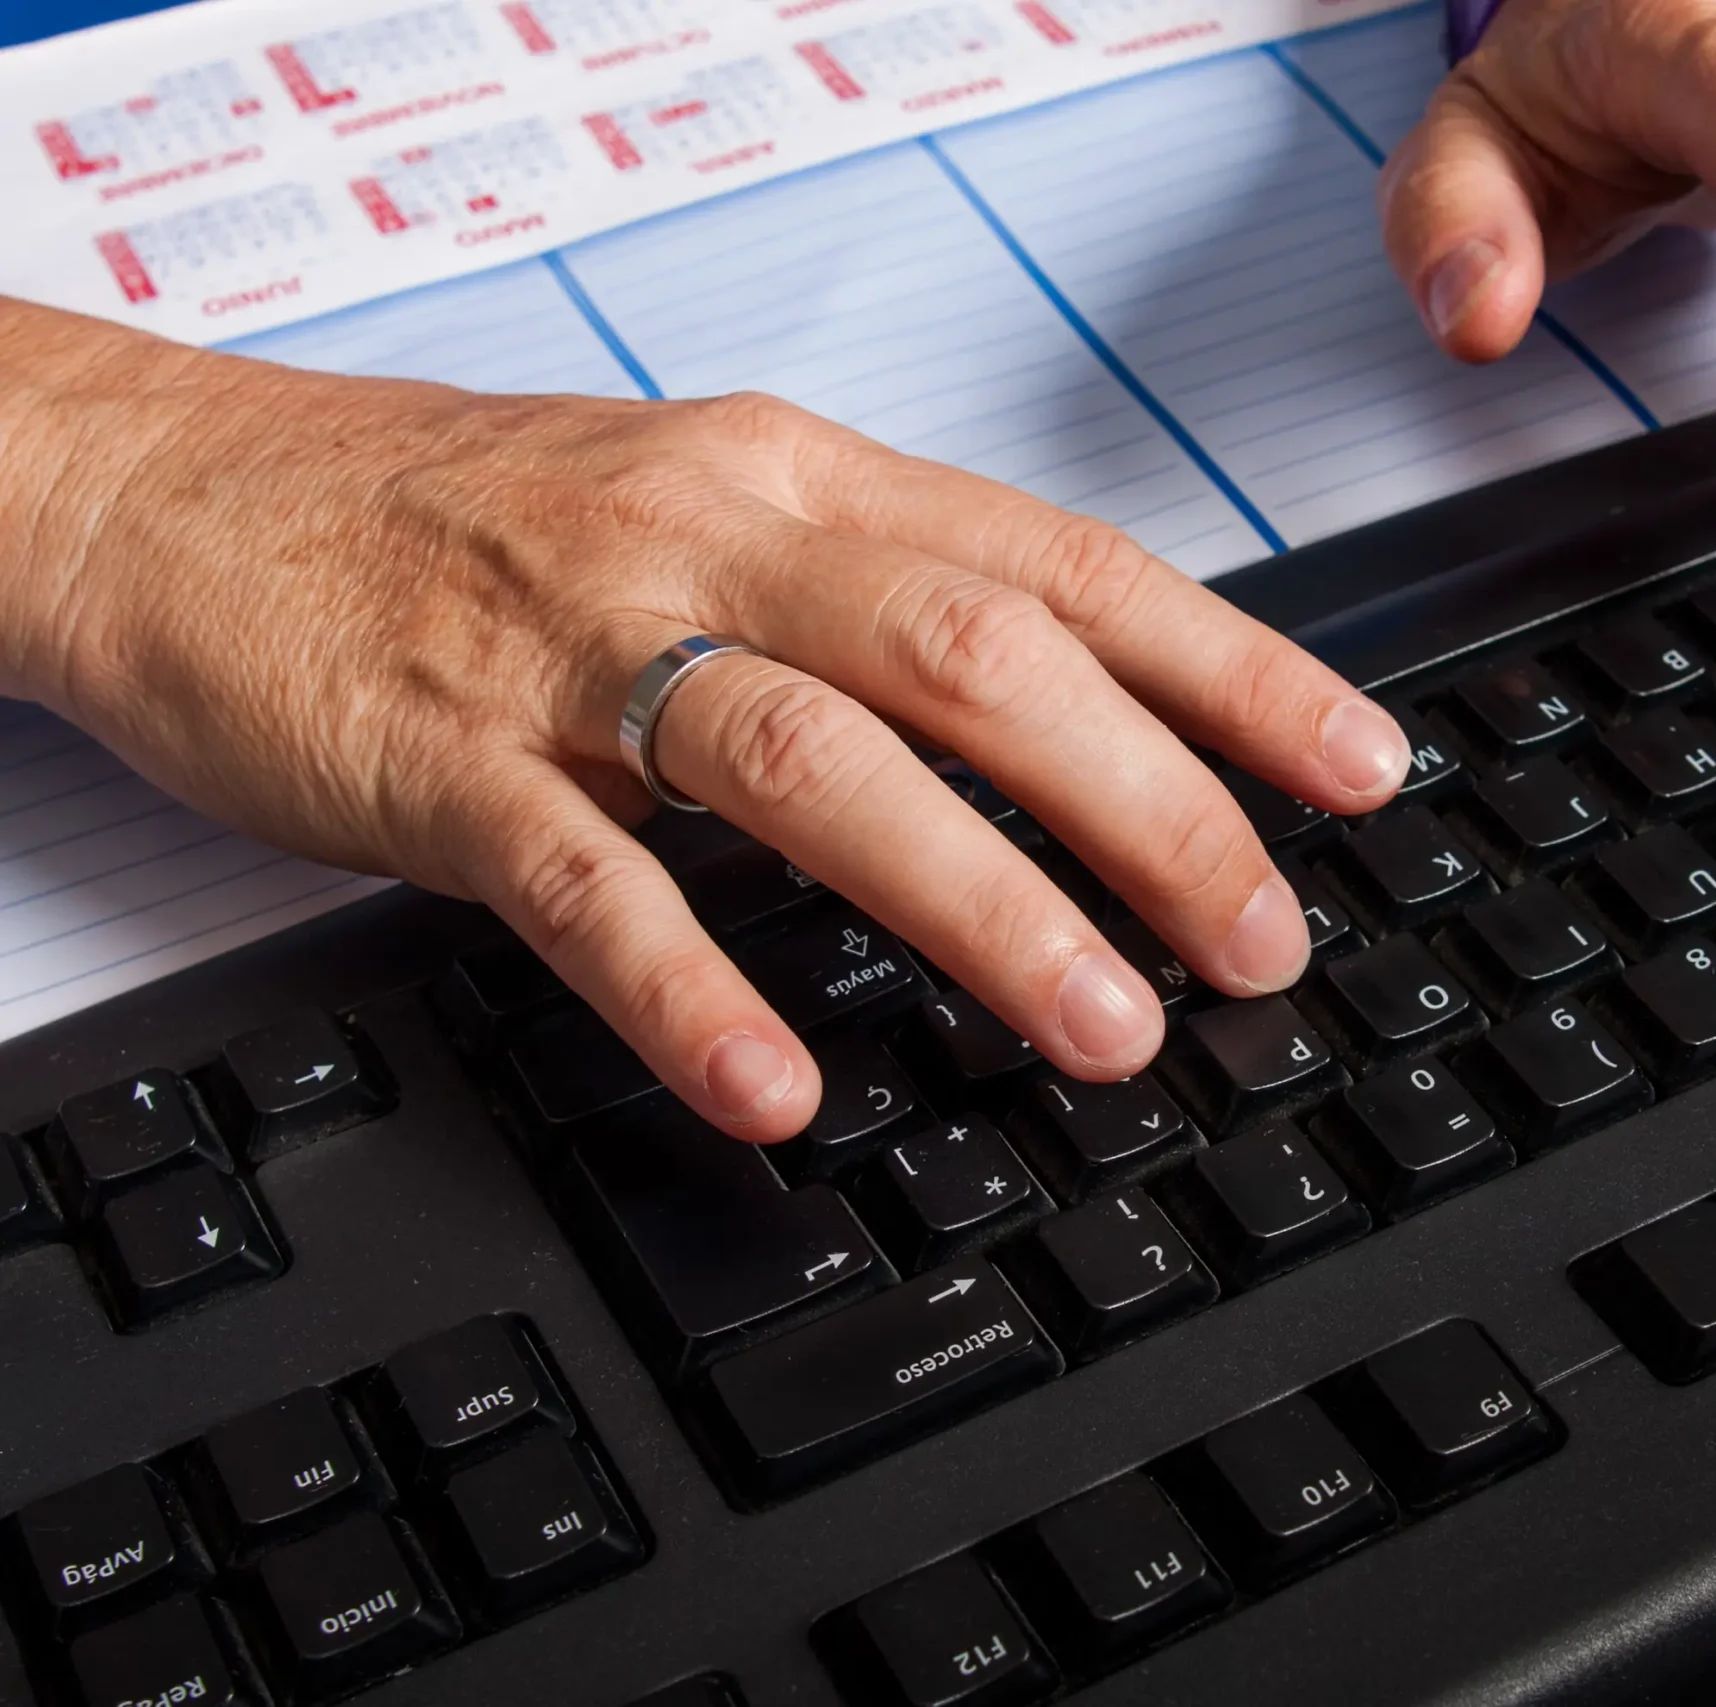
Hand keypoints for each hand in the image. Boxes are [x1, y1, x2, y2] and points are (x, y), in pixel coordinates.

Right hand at [0, 301, 1408, 1140]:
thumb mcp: (709, 512)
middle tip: (1259, 941)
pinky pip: (586, 884)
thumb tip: (1085, 723)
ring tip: (1105, 1027)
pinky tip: (780, 1085)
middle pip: (978, 658)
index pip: (1066, 565)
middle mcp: (716, 544)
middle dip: (1149, 807)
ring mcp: (577, 651)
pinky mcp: (442, 760)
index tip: (1357, 768)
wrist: (185, 492)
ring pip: (816, 761)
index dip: (1232, 669)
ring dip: (984, 902)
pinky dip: (695, 987)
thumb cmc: (475, 517)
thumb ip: (880, 603)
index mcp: (801, 483)